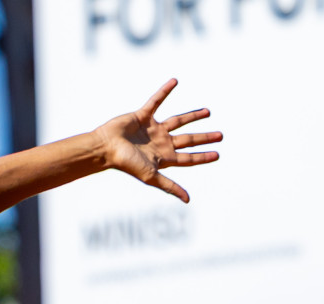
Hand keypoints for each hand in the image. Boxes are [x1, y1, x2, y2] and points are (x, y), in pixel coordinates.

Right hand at [95, 79, 221, 202]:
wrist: (105, 148)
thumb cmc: (125, 163)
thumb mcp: (151, 176)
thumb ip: (170, 186)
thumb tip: (188, 201)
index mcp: (162, 157)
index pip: (188, 158)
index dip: (202, 157)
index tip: (217, 154)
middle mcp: (160, 142)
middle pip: (187, 140)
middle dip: (203, 138)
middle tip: (220, 135)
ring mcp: (152, 129)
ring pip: (178, 121)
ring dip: (192, 116)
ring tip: (208, 112)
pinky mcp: (142, 115)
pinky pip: (156, 101)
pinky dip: (164, 91)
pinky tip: (175, 81)